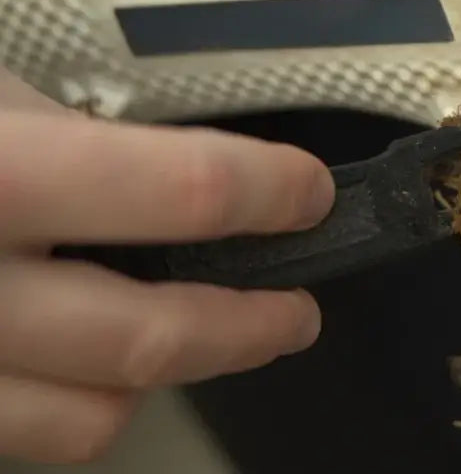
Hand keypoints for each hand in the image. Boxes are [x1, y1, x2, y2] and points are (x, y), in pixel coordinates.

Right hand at [0, 69, 334, 463]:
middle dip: (250, 323)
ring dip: (158, 377)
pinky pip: (13, 438)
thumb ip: (78, 145)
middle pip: (149, 337)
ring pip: (87, 418)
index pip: (179, 189)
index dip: (268, 190)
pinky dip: (67, 404)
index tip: (309, 193)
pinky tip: (74, 360)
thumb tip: (192, 186)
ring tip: (196, 336)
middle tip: (295, 309)